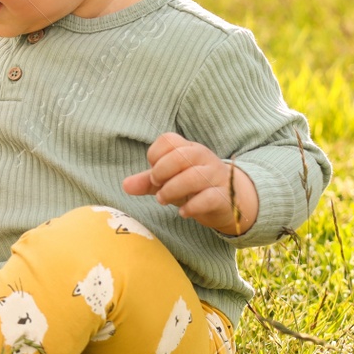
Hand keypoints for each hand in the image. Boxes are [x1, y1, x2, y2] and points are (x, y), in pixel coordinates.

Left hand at [122, 131, 258, 236]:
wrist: (228, 201)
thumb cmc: (192, 186)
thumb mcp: (168, 181)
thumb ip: (147, 181)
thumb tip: (125, 185)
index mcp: (188, 148)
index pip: (168, 141)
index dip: (155, 156)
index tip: (154, 173)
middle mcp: (204, 157)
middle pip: (180, 156)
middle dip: (162, 172)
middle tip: (156, 186)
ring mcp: (216, 176)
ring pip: (194, 177)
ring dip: (172, 190)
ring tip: (163, 200)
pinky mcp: (224, 196)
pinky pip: (209, 198)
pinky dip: (192, 206)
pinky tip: (183, 212)